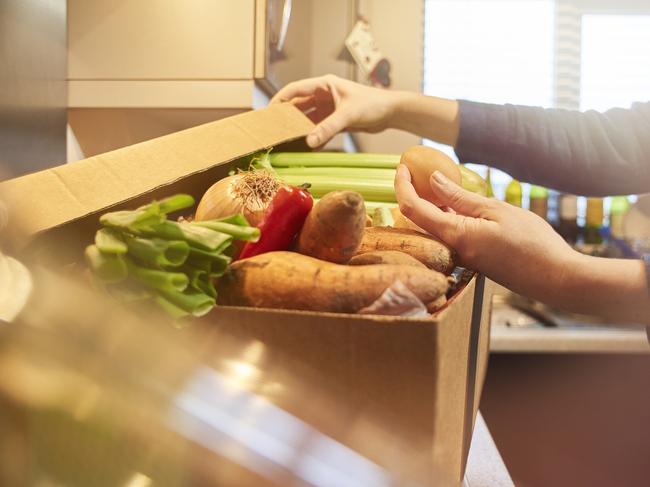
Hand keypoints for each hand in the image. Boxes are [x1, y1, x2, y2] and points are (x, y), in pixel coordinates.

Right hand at [271, 74, 398, 147]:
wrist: (392, 112)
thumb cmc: (373, 105)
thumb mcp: (347, 115)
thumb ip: (327, 128)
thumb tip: (309, 142)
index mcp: (324, 85)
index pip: (294, 90)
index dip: (279, 100)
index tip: (268, 112)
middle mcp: (324, 95)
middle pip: (299, 105)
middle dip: (287, 117)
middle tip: (273, 130)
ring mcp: (329, 108)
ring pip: (308, 119)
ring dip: (299, 129)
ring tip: (286, 141)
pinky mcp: (336, 120)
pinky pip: (319, 129)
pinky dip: (313, 137)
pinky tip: (305, 148)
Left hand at [394, 165, 578, 304]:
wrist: (556, 279)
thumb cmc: (532, 243)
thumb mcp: (496, 211)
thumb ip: (460, 197)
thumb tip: (433, 180)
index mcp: (454, 235)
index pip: (412, 208)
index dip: (401, 186)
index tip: (402, 166)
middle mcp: (451, 250)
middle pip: (418, 219)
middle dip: (412, 192)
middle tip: (416, 169)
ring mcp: (461, 257)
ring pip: (434, 227)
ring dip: (430, 203)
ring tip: (435, 180)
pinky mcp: (472, 259)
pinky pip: (450, 234)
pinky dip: (447, 216)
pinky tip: (456, 202)